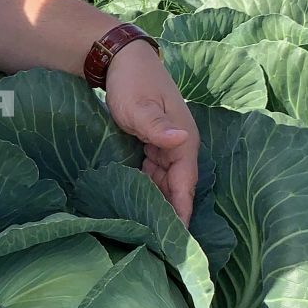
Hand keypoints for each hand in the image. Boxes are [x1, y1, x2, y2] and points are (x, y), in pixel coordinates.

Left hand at [103, 39, 199, 226]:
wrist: (122, 61)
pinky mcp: (151, 145)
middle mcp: (179, 146)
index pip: (186, 184)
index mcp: (183, 140)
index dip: (183, 210)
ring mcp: (166, 146)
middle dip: (172, 213)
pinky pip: (153, 174)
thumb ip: (156, 127)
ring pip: (165, 183)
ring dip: (159, 203)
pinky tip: (138, 206)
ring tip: (151, 233)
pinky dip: (148, 189)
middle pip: (177, 188)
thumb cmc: (132, 83)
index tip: (181, 238)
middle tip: (164, 245)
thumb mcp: (140, 106)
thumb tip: (180, 141)